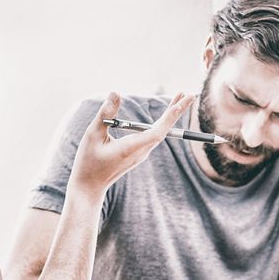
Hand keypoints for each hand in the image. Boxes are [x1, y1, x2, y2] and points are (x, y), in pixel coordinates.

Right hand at [69, 92, 193, 194]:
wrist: (89, 186)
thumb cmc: (88, 162)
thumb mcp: (92, 135)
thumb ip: (105, 114)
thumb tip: (115, 93)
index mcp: (130, 148)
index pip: (156, 132)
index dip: (169, 118)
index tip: (180, 103)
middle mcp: (140, 152)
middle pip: (163, 130)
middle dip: (177, 111)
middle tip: (191, 94)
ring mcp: (140, 154)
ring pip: (161, 132)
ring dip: (172, 115)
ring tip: (182, 97)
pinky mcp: (138, 153)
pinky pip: (154, 135)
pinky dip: (163, 122)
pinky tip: (167, 113)